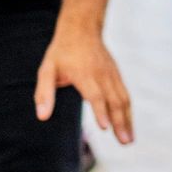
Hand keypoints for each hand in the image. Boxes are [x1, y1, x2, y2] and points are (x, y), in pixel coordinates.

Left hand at [38, 27, 133, 143]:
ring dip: (128, 120)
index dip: (100, 111)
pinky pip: (125, 95)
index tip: (105, 128)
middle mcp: (102, 75)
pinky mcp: (117, 75)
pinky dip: (128, 111)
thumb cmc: (61, 52)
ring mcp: (112, 74)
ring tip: (129, 140)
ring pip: (123, 99)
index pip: (95, 95)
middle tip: (124, 142)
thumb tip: (42, 116)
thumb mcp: (47, 70)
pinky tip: (129, 125)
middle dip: (120, 122)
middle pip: (114, 100)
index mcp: (84, 74)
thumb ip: (44, 93)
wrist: (82, 29)